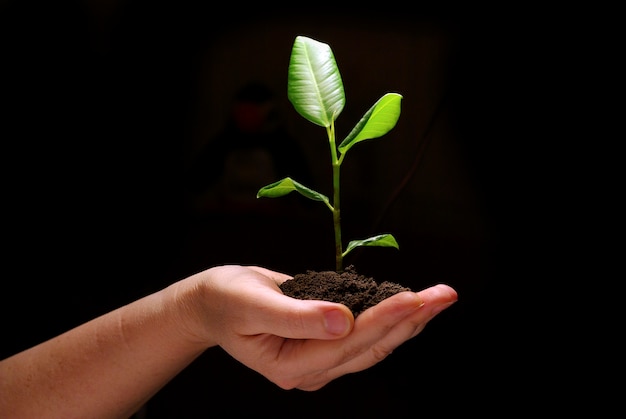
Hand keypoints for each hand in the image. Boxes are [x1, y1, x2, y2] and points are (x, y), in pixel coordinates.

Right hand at [189, 265, 457, 390]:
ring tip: (439, 298)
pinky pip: (364, 336)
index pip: (349, 342)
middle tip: (445, 294)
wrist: (213, 305)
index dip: (383, 317)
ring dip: (409, 321)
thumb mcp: (252, 304)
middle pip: (371, 347)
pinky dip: (390, 319)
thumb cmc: (226, 300)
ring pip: (374, 345)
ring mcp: (320, 359)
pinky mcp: (324, 344)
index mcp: (291, 365)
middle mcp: (311, 369)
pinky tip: (411, 305)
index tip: (414, 296)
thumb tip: (344, 320)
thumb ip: (297, 315)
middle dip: (411, 319)